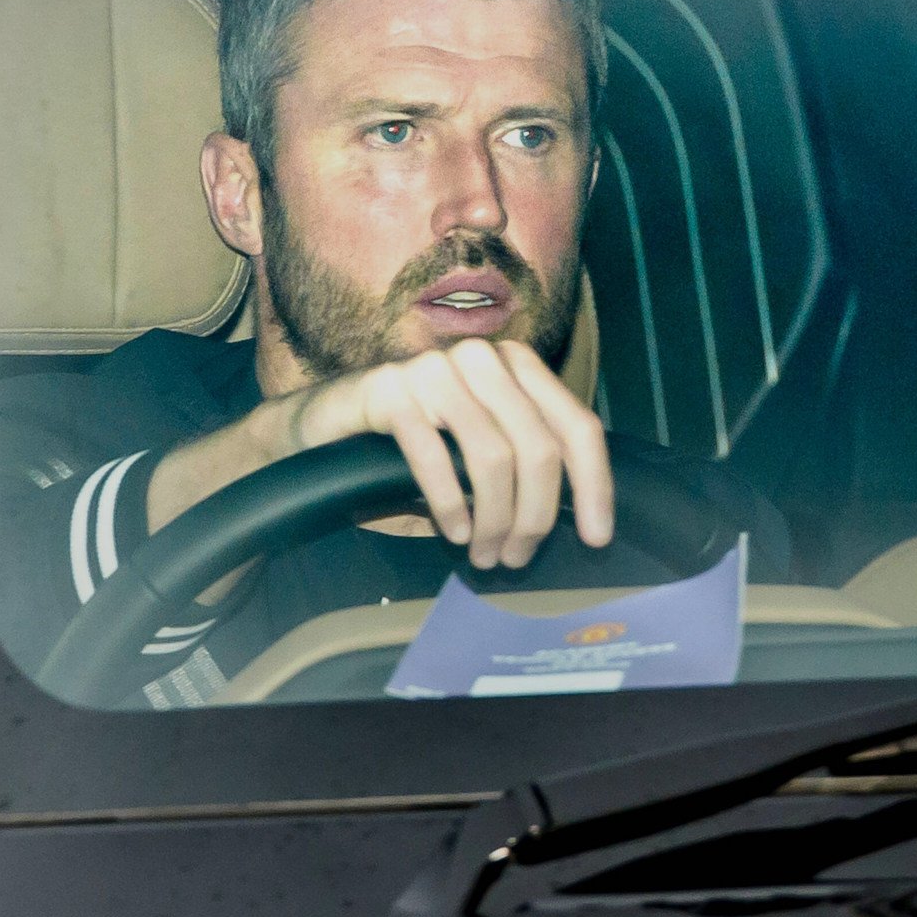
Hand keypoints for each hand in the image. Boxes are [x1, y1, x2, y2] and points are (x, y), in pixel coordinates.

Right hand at [276, 338, 612, 570]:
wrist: (321, 427)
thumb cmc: (410, 447)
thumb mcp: (478, 452)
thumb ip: (524, 464)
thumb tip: (580, 516)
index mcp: (515, 366)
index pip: (577, 425)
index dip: (595, 486)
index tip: (596, 539)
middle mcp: (481, 358)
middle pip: (539, 447)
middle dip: (535, 515)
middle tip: (515, 557)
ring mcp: (435, 369)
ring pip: (493, 456)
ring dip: (494, 519)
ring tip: (484, 554)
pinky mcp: (390, 389)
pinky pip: (436, 456)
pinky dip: (450, 504)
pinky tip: (452, 533)